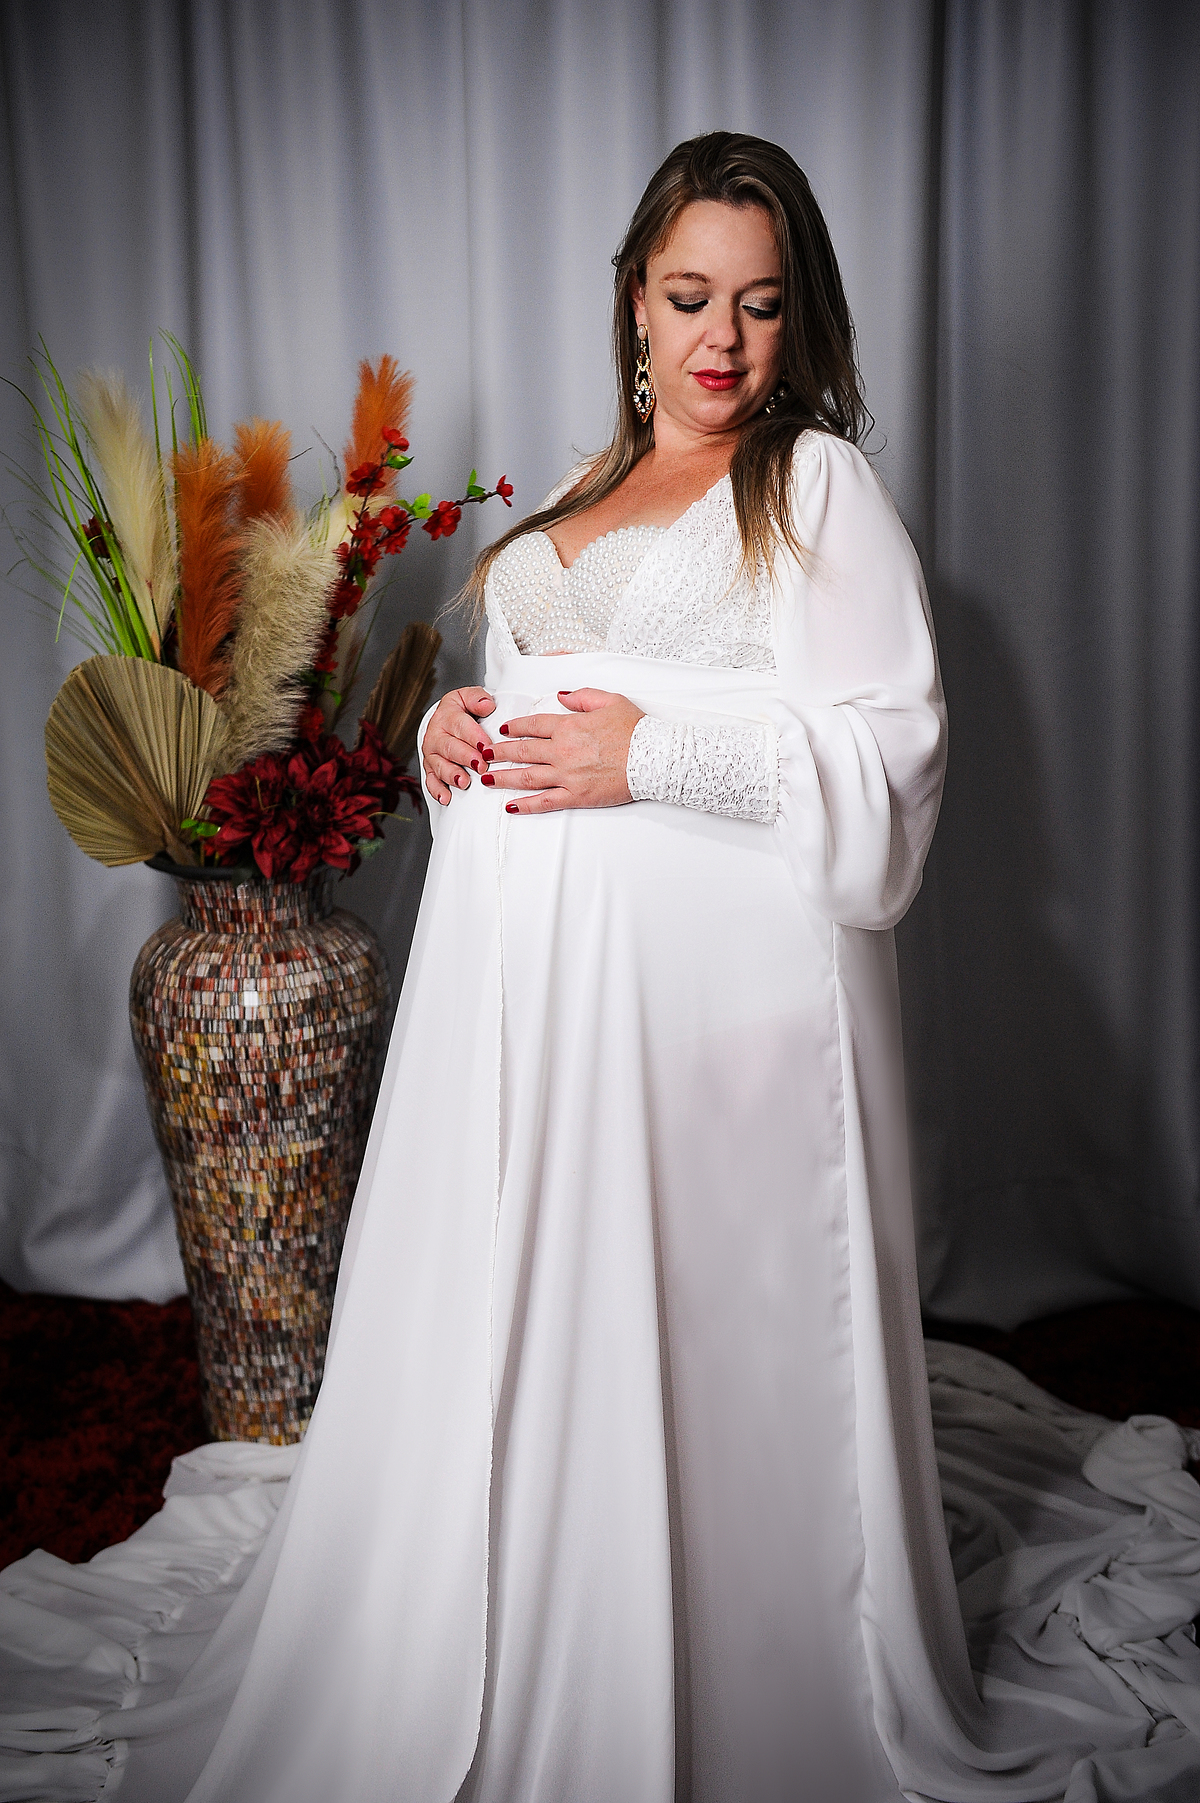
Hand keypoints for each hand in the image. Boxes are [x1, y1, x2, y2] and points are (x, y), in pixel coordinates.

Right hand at [422, 687, 497, 805]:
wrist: (446, 719)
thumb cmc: (462, 710)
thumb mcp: (469, 696)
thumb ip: (477, 698)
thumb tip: (487, 705)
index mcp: (447, 715)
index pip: (460, 725)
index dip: (474, 736)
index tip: (486, 746)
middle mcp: (436, 734)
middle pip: (450, 747)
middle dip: (466, 758)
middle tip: (481, 766)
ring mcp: (432, 753)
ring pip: (439, 765)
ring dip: (452, 775)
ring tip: (464, 782)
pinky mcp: (430, 767)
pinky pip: (431, 780)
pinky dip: (437, 790)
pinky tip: (446, 797)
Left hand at [484, 688, 643, 813]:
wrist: (653, 758)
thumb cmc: (636, 730)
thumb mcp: (610, 700)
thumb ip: (582, 696)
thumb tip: (562, 695)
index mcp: (569, 726)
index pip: (532, 725)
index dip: (514, 727)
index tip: (503, 729)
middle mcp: (562, 751)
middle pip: (522, 750)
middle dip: (499, 752)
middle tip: (483, 754)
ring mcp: (567, 775)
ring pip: (527, 776)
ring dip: (504, 777)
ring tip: (487, 778)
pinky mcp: (576, 796)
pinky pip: (545, 802)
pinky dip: (526, 805)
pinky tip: (511, 806)